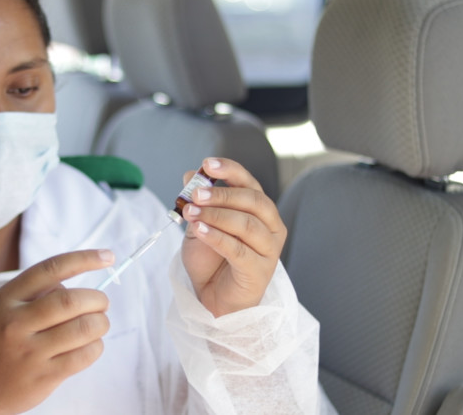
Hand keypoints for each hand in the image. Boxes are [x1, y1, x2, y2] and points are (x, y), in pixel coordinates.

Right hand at [0, 249, 114, 413]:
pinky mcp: (43, 377)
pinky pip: (84, 355)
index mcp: (6, 298)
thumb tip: (80, 285)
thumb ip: (35, 293)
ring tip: (99, 324)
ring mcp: (29, 352)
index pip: (51, 269)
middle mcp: (15, 323)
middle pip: (72, 300)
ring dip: (101, 323)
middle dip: (98, 299)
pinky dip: (96, 346)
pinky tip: (91, 345)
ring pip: (84, 328)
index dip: (84, 259)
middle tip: (102, 303)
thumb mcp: (1, 308)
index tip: (107, 255)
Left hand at [180, 158, 286, 316]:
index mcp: (260, 210)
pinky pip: (239, 249)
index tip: (207, 164)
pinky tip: (199, 229)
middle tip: (195, 194)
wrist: (213, 298)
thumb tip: (190, 174)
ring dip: (216, 215)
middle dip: (221, 194)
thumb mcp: (199, 224)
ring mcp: (269, 249)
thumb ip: (198, 202)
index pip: (250, 183)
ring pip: (246, 224)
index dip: (230, 171)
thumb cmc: (211, 260)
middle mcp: (272, 226)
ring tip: (191, 213)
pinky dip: (217, 237)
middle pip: (252, 201)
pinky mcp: (259, 270)